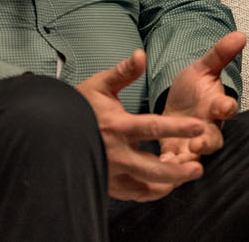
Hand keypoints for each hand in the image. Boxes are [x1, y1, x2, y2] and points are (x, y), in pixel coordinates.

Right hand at [76, 49, 207, 200]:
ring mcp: (110, 172)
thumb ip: (124, 72)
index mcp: (117, 126)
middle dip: (178, 170)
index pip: (153, 128)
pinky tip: (163, 185)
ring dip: (166, 184)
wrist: (49, 131)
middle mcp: (114, 153)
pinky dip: (150, 191)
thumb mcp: (99, 84)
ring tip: (184, 176)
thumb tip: (141, 54)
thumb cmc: (77, 106)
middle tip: (198, 167)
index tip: (198, 127)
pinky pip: (132, 193)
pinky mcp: (106, 184)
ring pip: (143, 186)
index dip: (178, 128)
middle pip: (152, 167)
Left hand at [159, 30, 245, 163]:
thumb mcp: (204, 67)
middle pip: (215, 139)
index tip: (224, 106)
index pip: (228, 107)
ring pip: (196, 156)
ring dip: (187, 160)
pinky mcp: (177, 152)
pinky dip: (169, 166)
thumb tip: (240, 34)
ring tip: (175, 160)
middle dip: (207, 142)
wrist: (178, 102)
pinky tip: (158, 166)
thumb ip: (220, 53)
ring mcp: (194, 142)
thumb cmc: (194, 87)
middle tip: (198, 144)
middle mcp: (208, 126)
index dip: (227, 107)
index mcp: (215, 105)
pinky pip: (176, 164)